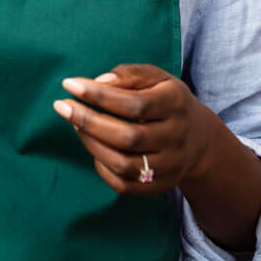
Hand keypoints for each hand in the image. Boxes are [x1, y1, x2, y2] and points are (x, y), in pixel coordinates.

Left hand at [53, 63, 214, 195]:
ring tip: (75, 124)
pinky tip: (93, 146)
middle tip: (61, 105)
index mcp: (176, 104)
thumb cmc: (166, 98)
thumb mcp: (156, 77)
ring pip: (124, 164)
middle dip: (88, 121)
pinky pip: (125, 186)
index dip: (99, 95)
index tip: (69, 84)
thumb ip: (129, 75)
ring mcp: (170, 166)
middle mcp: (176, 137)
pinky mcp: (161, 186)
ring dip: (91, 143)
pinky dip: (102, 167)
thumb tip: (99, 82)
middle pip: (128, 137)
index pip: (135, 104)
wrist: (199, 138)